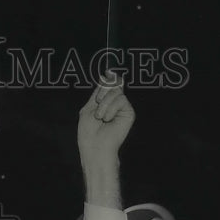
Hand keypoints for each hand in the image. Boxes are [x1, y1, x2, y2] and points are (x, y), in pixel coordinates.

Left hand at [77, 75, 134, 207]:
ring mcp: (123, 107)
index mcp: (104, 102)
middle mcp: (115, 103)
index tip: (108, 73)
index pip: (107, 84)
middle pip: (112, 84)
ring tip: (101, 118)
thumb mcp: (89, 108)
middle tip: (97, 111)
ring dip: (104, 105)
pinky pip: (121, 99)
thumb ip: (98, 92)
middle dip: (102, 95)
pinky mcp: (129, 112)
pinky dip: (111, 109)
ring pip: (116, 92)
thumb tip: (107, 75)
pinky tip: (108, 119)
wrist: (95, 147)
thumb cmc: (89, 132)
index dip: (108, 78)